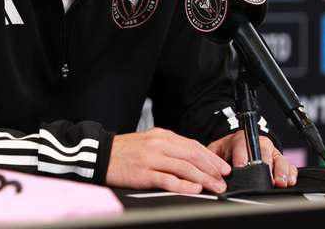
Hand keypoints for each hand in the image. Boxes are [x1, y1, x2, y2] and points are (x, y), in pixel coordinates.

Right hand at [106, 127, 231, 193]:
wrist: (100, 155)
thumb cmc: (124, 150)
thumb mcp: (148, 141)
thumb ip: (168, 147)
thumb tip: (191, 158)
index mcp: (161, 135)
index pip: (192, 145)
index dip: (210, 157)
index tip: (222, 167)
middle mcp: (158, 144)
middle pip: (192, 156)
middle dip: (212, 168)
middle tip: (224, 179)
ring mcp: (151, 158)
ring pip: (184, 167)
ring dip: (204, 178)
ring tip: (215, 187)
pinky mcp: (144, 173)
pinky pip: (168, 179)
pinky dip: (183, 184)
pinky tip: (194, 189)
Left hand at [207, 131, 297, 187]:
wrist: (237, 147)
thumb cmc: (227, 151)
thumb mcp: (215, 152)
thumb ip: (212, 159)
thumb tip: (207, 173)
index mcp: (240, 139)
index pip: (241, 144)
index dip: (241, 155)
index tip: (240, 166)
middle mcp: (258, 144)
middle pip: (264, 152)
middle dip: (264, 165)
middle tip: (263, 177)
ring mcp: (271, 152)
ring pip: (278, 159)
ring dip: (280, 171)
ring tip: (279, 181)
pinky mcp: (280, 161)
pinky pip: (289, 166)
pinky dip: (290, 174)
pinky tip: (289, 181)